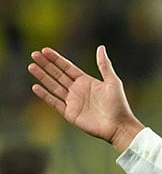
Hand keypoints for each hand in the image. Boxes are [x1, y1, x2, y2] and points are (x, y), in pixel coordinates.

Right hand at [28, 45, 144, 152]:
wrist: (118, 126)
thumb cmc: (119, 104)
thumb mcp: (112, 82)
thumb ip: (104, 65)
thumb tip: (101, 47)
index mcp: (86, 81)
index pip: (67, 68)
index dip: (56, 59)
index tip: (45, 50)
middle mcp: (77, 90)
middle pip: (58, 75)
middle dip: (46, 65)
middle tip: (34, 54)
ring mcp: (73, 102)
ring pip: (53, 86)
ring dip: (42, 77)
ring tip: (31, 66)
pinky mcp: (70, 113)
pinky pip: (54, 102)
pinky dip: (45, 95)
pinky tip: (35, 87)